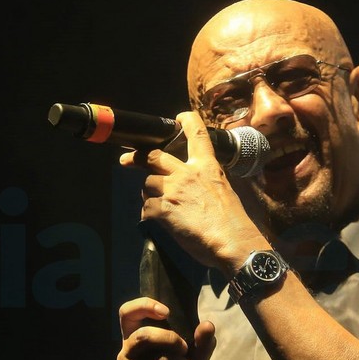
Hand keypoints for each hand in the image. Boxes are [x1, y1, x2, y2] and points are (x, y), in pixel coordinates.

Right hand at [116, 297, 216, 359]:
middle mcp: (126, 353)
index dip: (143, 306)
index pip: (127, 313)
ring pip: (158, 359)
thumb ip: (201, 346)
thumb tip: (208, 325)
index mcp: (137, 341)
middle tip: (185, 350)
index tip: (166, 312)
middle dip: (171, 340)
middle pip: (143, 335)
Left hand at [119, 111, 265, 273]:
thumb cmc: (232, 221)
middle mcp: (187, 173)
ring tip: (161, 207)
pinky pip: (146, 207)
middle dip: (137, 157)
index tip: (178, 118)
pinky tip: (160, 221)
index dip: (186, 121)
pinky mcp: (162, 208)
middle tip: (126, 160)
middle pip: (154, 156)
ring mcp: (173, 190)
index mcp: (206, 166)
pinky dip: (150, 214)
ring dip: (149, 194)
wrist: (231, 241)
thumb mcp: (224, 190)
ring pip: (147, 184)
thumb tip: (194, 186)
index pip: (196, 133)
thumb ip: (205, 181)